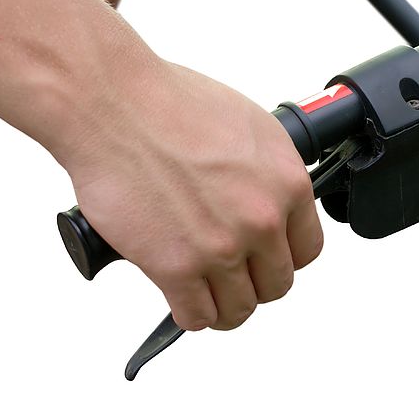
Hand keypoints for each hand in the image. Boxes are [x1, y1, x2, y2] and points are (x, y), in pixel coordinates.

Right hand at [60, 60, 323, 330]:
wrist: (112, 102)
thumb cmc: (167, 102)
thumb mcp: (246, 126)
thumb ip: (265, 172)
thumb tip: (267, 199)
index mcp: (287, 182)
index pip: (307, 250)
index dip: (281, 258)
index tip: (263, 258)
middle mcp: (262, 219)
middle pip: (275, 284)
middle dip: (251, 282)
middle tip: (228, 273)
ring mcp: (221, 246)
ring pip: (238, 310)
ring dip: (221, 306)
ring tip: (203, 291)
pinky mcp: (175, 267)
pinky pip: (196, 316)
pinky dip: (189, 314)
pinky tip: (179, 296)